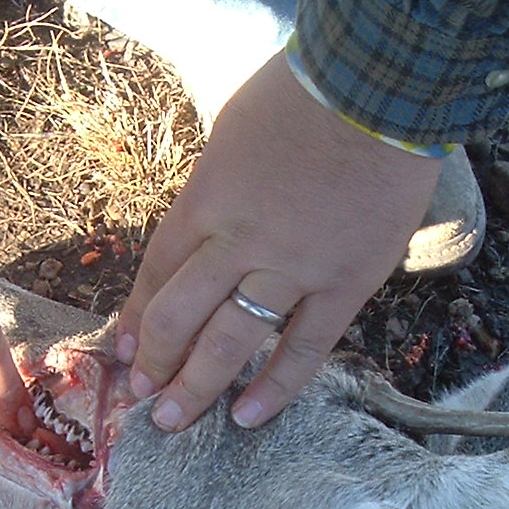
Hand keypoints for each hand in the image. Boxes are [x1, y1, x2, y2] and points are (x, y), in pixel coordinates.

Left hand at [116, 51, 441, 430]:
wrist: (381, 86)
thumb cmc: (304, 94)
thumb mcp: (232, 131)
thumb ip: (216, 188)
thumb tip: (203, 232)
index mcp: (206, 200)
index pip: (158, 272)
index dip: (138, 316)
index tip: (126, 348)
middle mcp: (238, 242)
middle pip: (180, 316)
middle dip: (156, 362)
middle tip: (143, 395)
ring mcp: (292, 269)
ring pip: (230, 342)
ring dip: (196, 387)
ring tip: (172, 422)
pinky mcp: (345, 285)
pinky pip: (304, 348)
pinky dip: (275, 387)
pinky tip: (248, 418)